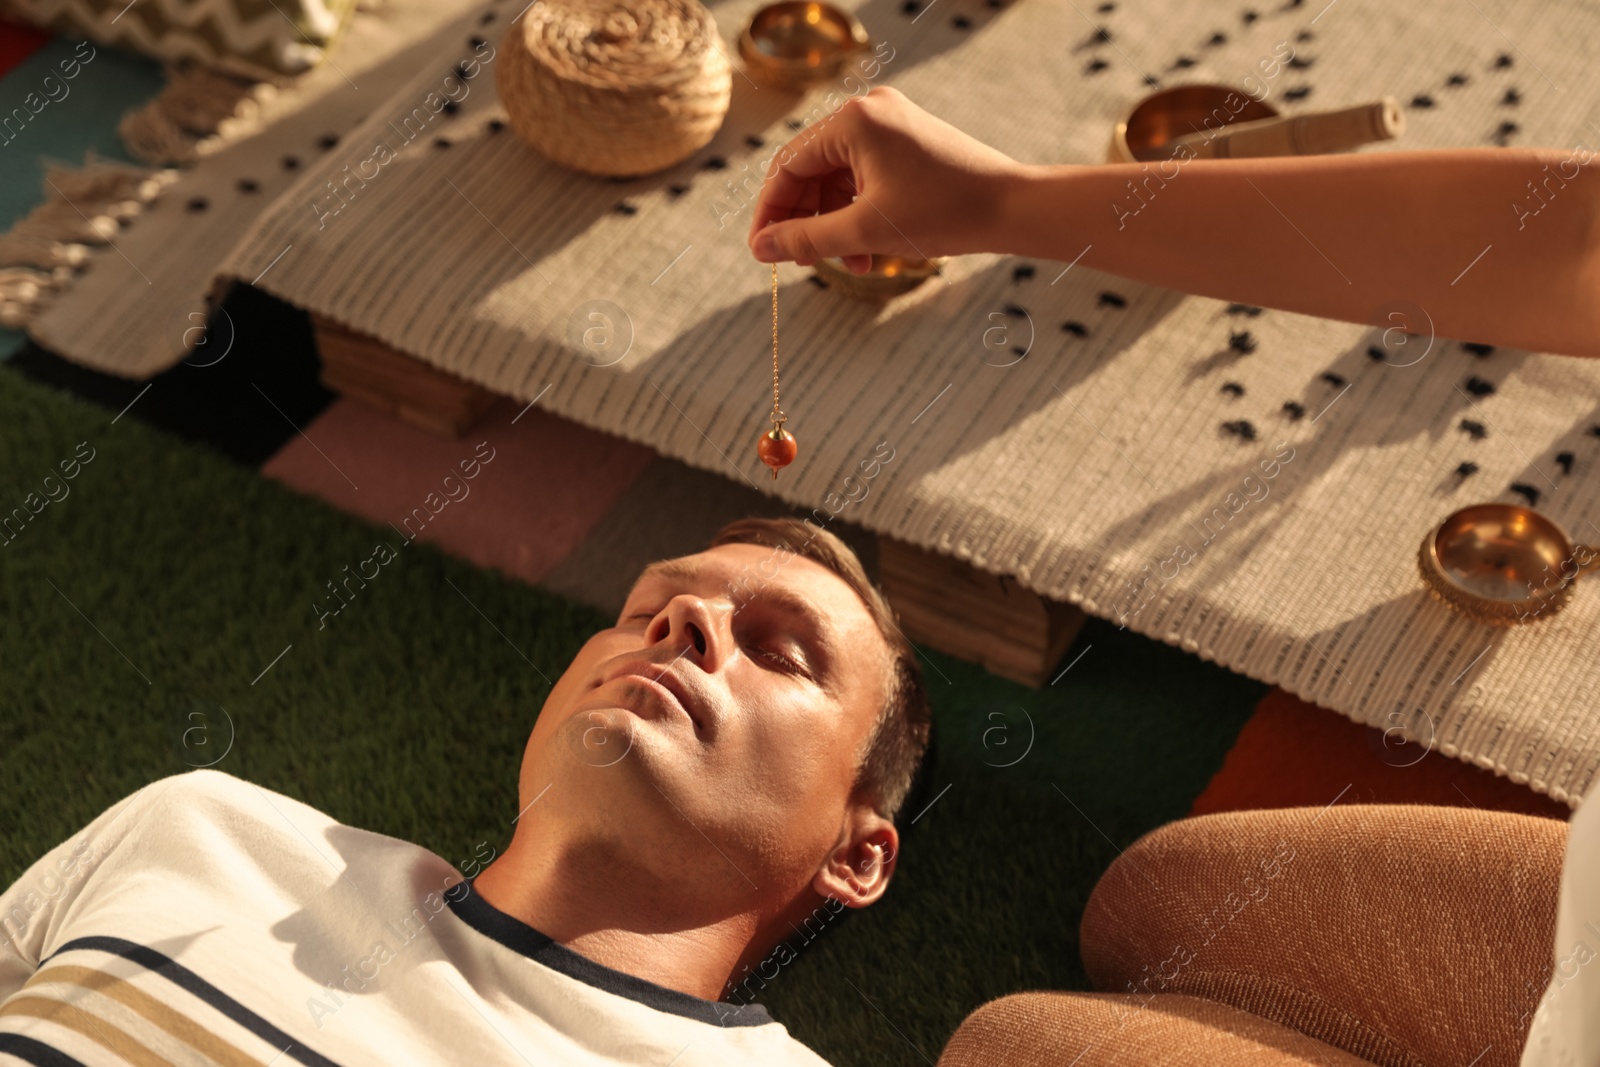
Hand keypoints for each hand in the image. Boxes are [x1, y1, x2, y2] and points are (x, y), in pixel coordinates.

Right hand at [746, 86, 1025, 272]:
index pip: (788, 166)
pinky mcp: (907, 142)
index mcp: (853, 121)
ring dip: (834, 224)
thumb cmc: (945, 214)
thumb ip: (806, 239)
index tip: (762, 252)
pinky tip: (867, 251)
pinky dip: (858, 214)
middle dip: (806, 220)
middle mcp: (868, 112)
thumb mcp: (865, 231)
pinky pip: (864, 178)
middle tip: (802, 261)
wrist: (1013, 208)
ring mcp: (890, 125)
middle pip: (811, 171)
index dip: (770, 212)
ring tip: (847, 264)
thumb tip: (760, 248)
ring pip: (838, 179)